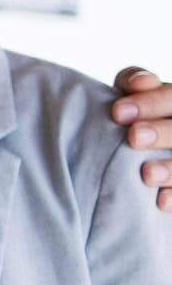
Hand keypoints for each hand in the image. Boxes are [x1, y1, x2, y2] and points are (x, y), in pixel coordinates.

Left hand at [112, 67, 171, 211]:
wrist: (145, 150)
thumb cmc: (135, 117)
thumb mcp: (134, 97)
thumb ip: (133, 83)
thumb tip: (137, 83)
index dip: (151, 102)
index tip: (117, 112)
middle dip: (162, 132)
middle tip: (134, 137)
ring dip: (171, 168)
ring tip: (147, 173)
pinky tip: (160, 200)